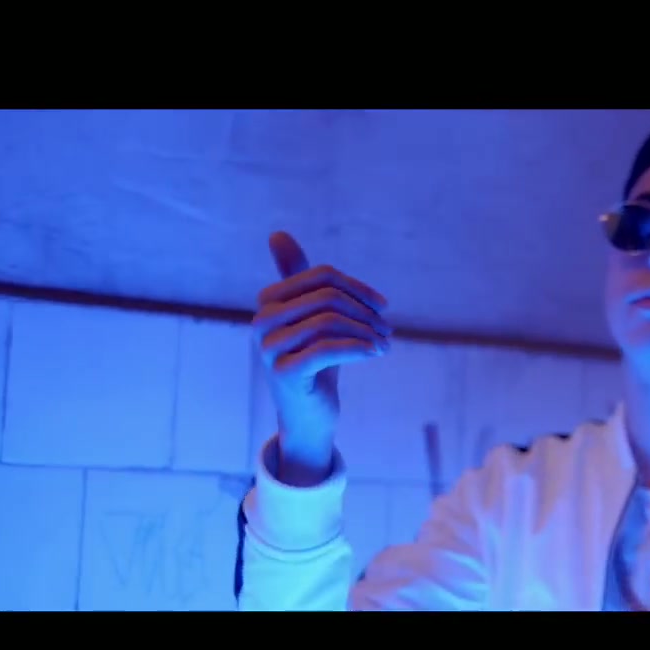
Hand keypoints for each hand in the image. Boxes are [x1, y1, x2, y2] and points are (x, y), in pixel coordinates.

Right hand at [252, 231, 391, 481]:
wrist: (309, 416)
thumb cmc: (315, 362)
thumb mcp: (312, 317)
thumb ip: (300, 278)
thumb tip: (277, 233)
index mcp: (269, 301)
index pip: (323, 276)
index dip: (358, 288)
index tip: (382, 307)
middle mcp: (262, 321)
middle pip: (328, 296)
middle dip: (365, 311)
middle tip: (387, 329)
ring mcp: (269, 347)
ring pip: (330, 321)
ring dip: (367, 331)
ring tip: (384, 344)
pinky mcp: (284, 372)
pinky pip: (328, 348)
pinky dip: (360, 348)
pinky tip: (377, 354)